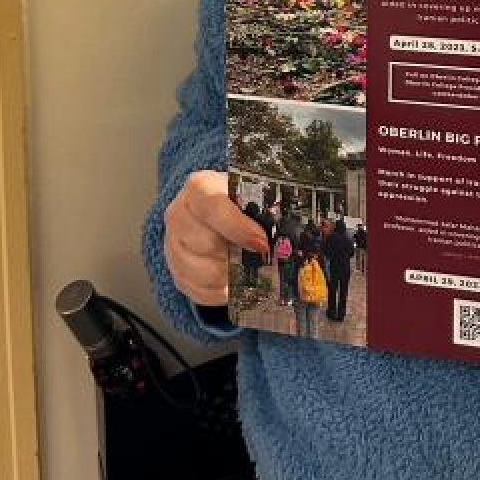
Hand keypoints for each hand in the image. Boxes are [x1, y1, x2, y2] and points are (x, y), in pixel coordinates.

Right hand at [164, 169, 265, 306]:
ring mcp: (173, 246)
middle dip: (237, 254)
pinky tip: (235, 281)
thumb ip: (273, 207)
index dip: (238, 228)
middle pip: (207, 244)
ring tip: (248, 266)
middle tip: (261, 255)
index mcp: (200, 188)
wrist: (215, 214)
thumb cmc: (241, 202)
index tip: (262, 244)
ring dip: (231, 274)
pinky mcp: (176, 273)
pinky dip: (223, 291)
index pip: (213, 208)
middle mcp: (179, 215)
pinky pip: (200, 291)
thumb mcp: (255, 193)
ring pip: (203, 272)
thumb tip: (306, 229)